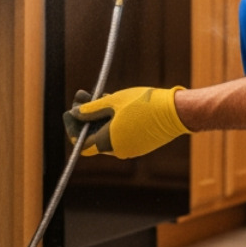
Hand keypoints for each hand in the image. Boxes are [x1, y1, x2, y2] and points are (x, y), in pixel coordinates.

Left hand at [63, 86, 191, 158]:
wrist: (176, 111)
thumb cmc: (144, 104)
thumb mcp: (113, 102)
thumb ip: (91, 110)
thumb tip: (75, 113)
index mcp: (108, 143)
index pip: (81, 142)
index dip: (72, 127)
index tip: (69, 111)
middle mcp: (118, 150)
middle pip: (92, 137)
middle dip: (85, 117)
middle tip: (82, 97)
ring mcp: (130, 149)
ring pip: (106, 133)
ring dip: (99, 117)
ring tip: (97, 95)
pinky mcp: (140, 144)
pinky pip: (119, 134)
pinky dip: (112, 121)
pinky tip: (112, 104)